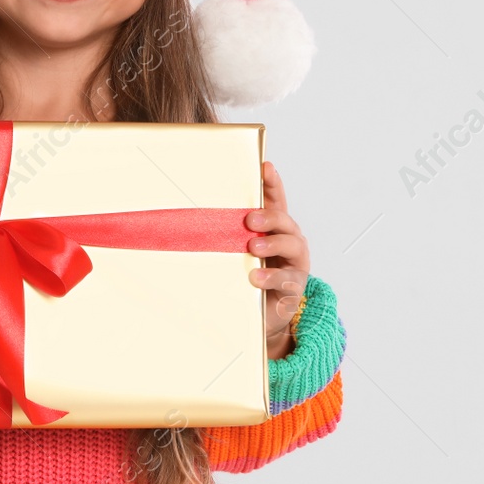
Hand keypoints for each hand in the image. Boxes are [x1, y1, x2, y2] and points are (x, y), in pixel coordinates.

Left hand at [246, 161, 309, 360]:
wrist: (262, 316)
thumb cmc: (248, 277)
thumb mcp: (237, 253)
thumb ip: (226, 235)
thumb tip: (189, 217)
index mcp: (275, 228)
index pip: (276, 200)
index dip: (272, 183)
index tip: (265, 167)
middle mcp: (289, 241)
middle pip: (285, 220)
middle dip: (269, 216)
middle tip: (250, 219)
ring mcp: (294, 264)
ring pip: (292, 245)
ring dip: (272, 243)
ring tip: (253, 246)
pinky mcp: (294, 288)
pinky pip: (287, 279)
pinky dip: (271, 276)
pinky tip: (256, 276)